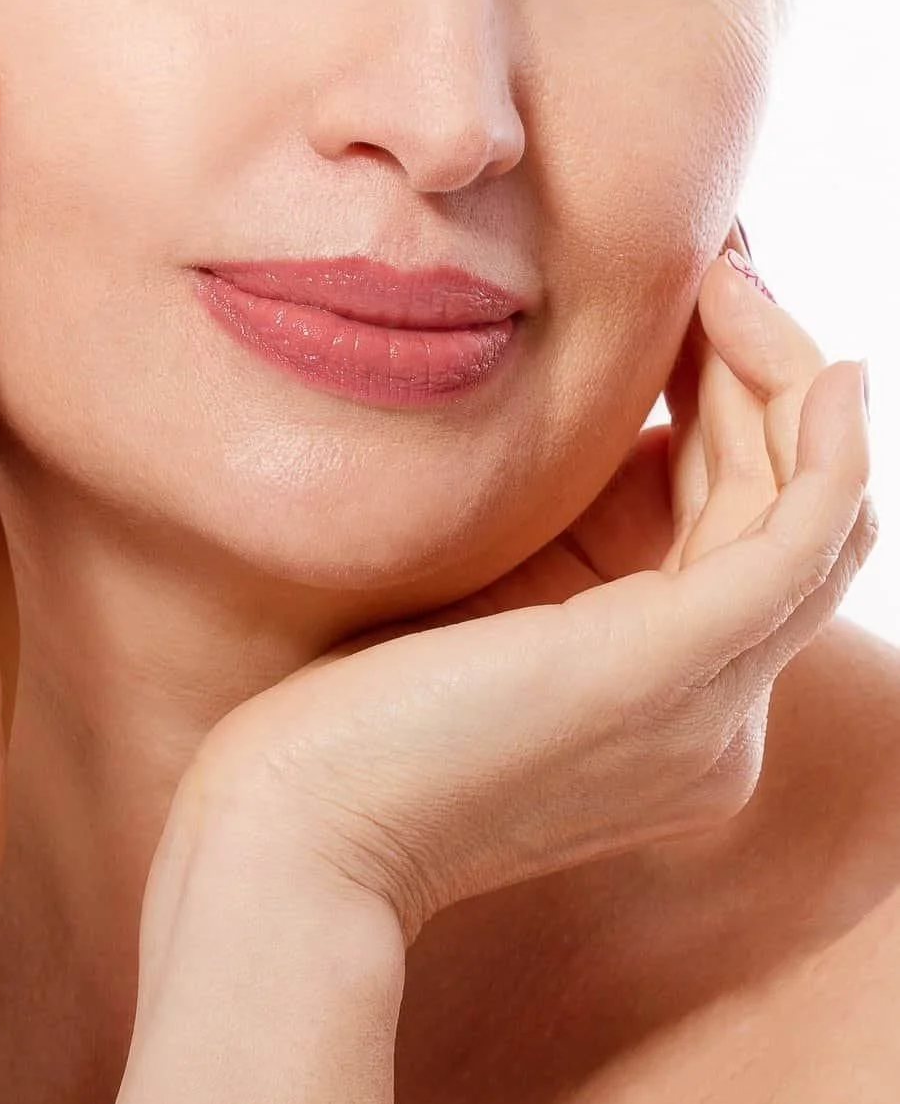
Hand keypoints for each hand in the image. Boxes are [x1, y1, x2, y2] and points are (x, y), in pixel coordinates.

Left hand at [116, 243, 873, 1103]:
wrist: (287, 836)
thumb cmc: (325, 734)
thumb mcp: (453, 619)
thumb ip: (526, 553)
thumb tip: (549, 438)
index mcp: (660, 709)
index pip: (737, 544)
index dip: (726, 417)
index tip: (679, 312)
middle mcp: (713, 718)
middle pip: (789, 519)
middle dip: (763, 379)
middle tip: (717, 267)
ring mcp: (709, 700)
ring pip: (810, 511)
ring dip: (783, 378)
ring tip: (724, 276)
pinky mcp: (676, 661)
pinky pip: (803, 532)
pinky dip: (817, 438)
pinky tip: (800, 357)